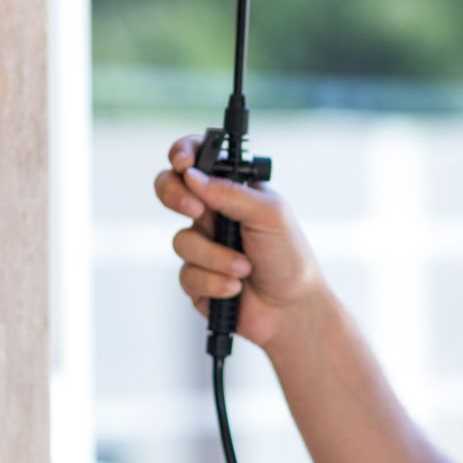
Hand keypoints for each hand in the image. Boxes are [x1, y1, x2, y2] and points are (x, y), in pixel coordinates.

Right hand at [153, 134, 328, 350]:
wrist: (292, 309)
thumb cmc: (289, 256)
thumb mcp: (270, 215)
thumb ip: (233, 193)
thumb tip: (193, 177)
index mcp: (232, 191)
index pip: (198, 159)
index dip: (183, 153)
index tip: (183, 163)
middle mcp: (212, 213)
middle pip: (170, 189)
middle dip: (174, 196)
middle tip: (196, 210)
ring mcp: (201, 245)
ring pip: (182, 240)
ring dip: (216, 256)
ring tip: (245, 268)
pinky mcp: (195, 278)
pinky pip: (187, 274)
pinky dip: (214, 281)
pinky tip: (235, 288)